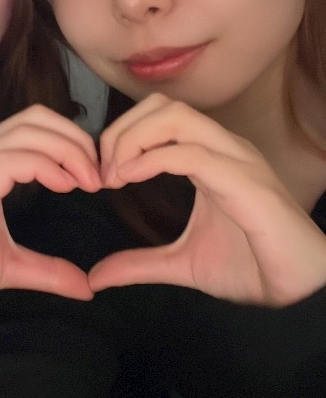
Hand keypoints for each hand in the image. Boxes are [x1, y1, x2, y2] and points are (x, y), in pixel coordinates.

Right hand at [0, 106, 101, 311]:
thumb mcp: (7, 267)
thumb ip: (46, 270)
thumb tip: (85, 286)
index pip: (31, 128)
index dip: (68, 142)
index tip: (91, 176)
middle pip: (34, 118)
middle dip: (75, 138)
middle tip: (97, 174)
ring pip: (28, 130)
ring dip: (68, 150)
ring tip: (88, 181)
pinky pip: (14, 157)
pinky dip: (47, 165)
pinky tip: (64, 186)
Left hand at [90, 94, 325, 305]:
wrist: (300, 291)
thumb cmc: (253, 267)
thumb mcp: (181, 264)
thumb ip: (140, 264)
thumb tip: (96, 278)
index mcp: (211, 156)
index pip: (159, 115)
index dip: (121, 135)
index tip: (101, 174)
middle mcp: (224, 148)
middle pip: (163, 106)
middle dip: (121, 131)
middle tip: (102, 171)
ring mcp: (236, 160)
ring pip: (176, 117)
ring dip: (133, 139)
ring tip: (114, 175)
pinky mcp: (244, 182)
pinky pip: (191, 153)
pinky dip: (152, 160)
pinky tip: (131, 180)